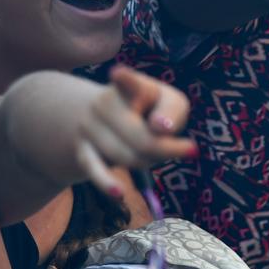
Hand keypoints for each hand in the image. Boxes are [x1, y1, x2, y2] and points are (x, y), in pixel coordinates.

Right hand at [21, 68, 195, 197]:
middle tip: (185, 148)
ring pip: (128, 157)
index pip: (128, 81)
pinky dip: (107, 182)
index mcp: (129, 86)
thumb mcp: (167, 102)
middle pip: (142, 139)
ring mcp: (89, 127)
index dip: (124, 79)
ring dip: (148, 162)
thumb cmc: (149, 110)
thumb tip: (162, 129)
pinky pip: (95, 170)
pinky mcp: (83, 151)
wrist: (99, 116)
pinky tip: (119, 193)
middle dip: (165, 150)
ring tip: (153, 154)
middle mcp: (104, 102)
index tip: (118, 75)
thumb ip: (172, 111)